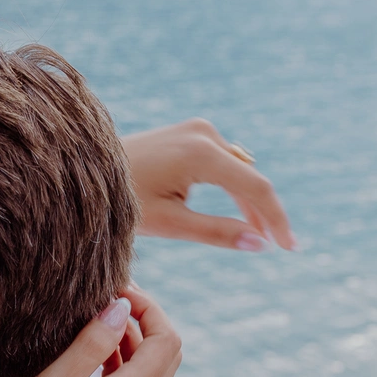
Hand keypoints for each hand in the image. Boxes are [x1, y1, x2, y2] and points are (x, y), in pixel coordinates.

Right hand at [0, 286, 181, 376]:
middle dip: (146, 321)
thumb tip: (120, 308)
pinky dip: (123, 363)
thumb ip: (90, 346)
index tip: (113, 290)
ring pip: (152, 372)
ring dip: (134, 341)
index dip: (148, 308)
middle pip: (167, 355)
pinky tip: (92, 353)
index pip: (166, 342)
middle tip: (108, 299)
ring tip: (96, 320)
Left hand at [122, 119, 293, 250]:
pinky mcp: (189, 132)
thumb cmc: (120, 202)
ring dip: (247, 200)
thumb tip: (261, 244)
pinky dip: (230, 186)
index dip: (276, 219)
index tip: (290, 247)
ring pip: (237, 169)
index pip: (255, 187)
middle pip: (248, 177)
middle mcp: (204, 133)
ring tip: (259, 234)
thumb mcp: (169, 223)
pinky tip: (239, 212)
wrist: (85, 172)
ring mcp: (197, 129)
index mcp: (201, 152)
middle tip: (278, 246)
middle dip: (263, 212)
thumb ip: (216, 233)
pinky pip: (222, 162)